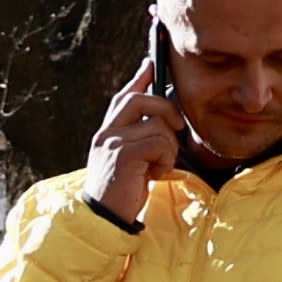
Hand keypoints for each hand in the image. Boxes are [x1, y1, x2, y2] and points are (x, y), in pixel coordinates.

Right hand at [89, 59, 178, 220]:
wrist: (104, 218)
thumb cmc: (122, 192)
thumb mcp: (129, 161)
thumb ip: (139, 140)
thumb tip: (161, 122)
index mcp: (107, 133)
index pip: (123, 97)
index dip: (139, 78)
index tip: (151, 63)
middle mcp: (106, 133)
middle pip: (140, 100)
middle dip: (166, 110)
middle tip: (177, 129)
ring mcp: (112, 143)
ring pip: (157, 125)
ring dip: (169, 147)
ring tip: (160, 165)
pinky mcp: (123, 155)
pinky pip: (159, 142)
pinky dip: (166, 159)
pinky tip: (156, 173)